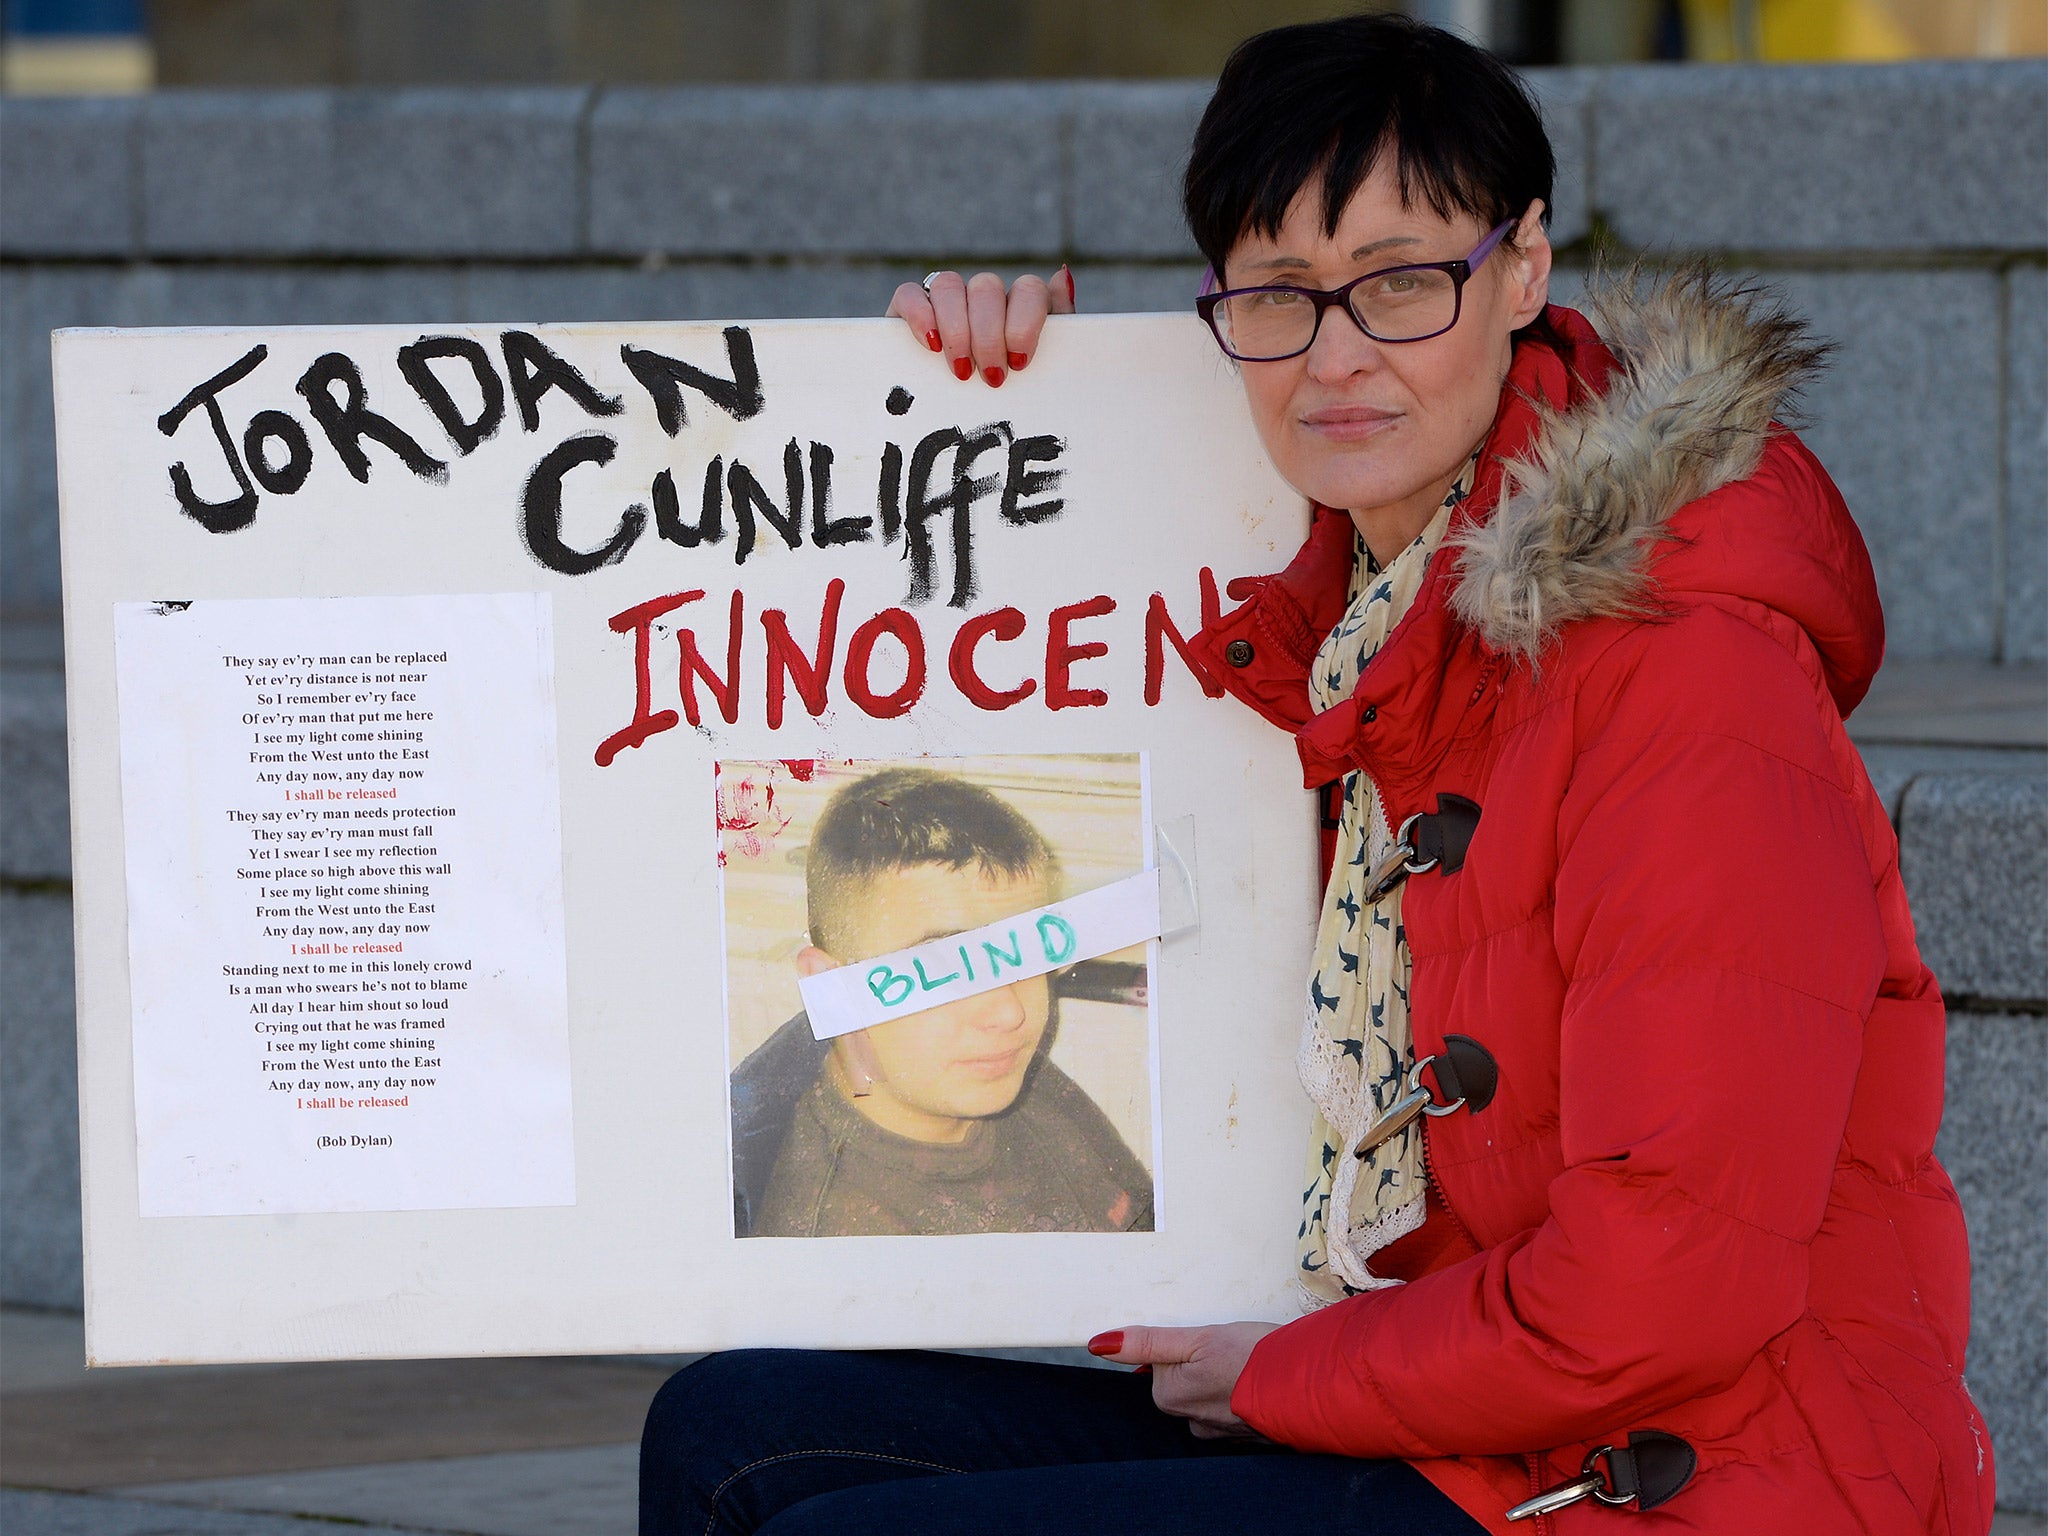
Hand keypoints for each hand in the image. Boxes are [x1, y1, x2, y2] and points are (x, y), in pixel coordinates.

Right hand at [886, 266, 1075, 387]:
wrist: (960, 426)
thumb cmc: (1011, 395)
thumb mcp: (1042, 370)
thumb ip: (1059, 327)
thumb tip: (1062, 275)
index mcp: (1020, 307)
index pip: (1028, 289)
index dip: (1023, 323)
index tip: (1019, 363)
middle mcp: (984, 297)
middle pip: (987, 287)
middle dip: (989, 336)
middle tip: (992, 378)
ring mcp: (947, 300)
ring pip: (949, 285)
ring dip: (957, 330)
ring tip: (962, 371)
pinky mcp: (911, 308)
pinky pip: (911, 292)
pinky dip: (921, 316)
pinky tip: (932, 346)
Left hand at [1088, 1321, 1280, 1439]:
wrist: (1310, 1386)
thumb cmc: (1253, 1357)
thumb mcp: (1196, 1337)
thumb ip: (1148, 1342)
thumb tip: (1100, 1344)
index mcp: (1171, 1397)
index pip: (1162, 1362)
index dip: (1185, 1343)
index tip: (1206, 1339)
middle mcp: (1192, 1421)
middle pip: (1185, 1379)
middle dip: (1203, 1360)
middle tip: (1230, 1347)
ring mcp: (1221, 1432)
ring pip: (1211, 1394)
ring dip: (1225, 1379)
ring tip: (1247, 1363)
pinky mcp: (1249, 1434)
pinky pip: (1236, 1408)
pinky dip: (1244, 1394)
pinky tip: (1260, 1382)